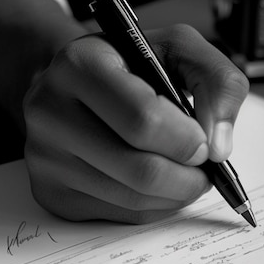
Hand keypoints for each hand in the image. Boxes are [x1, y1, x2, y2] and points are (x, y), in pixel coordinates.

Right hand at [23, 23, 248, 222]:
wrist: (70, 85)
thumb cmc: (127, 66)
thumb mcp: (177, 48)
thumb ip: (217, 82)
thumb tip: (218, 146)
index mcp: (78, 65)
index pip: (143, 120)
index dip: (186, 140)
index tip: (204, 143)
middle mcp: (50, 112)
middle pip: (139, 170)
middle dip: (188, 177)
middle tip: (202, 168)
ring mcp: (45, 158)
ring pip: (131, 199)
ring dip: (175, 195)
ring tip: (186, 175)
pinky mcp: (50, 192)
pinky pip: (119, 215)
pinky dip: (153, 206)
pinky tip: (157, 185)